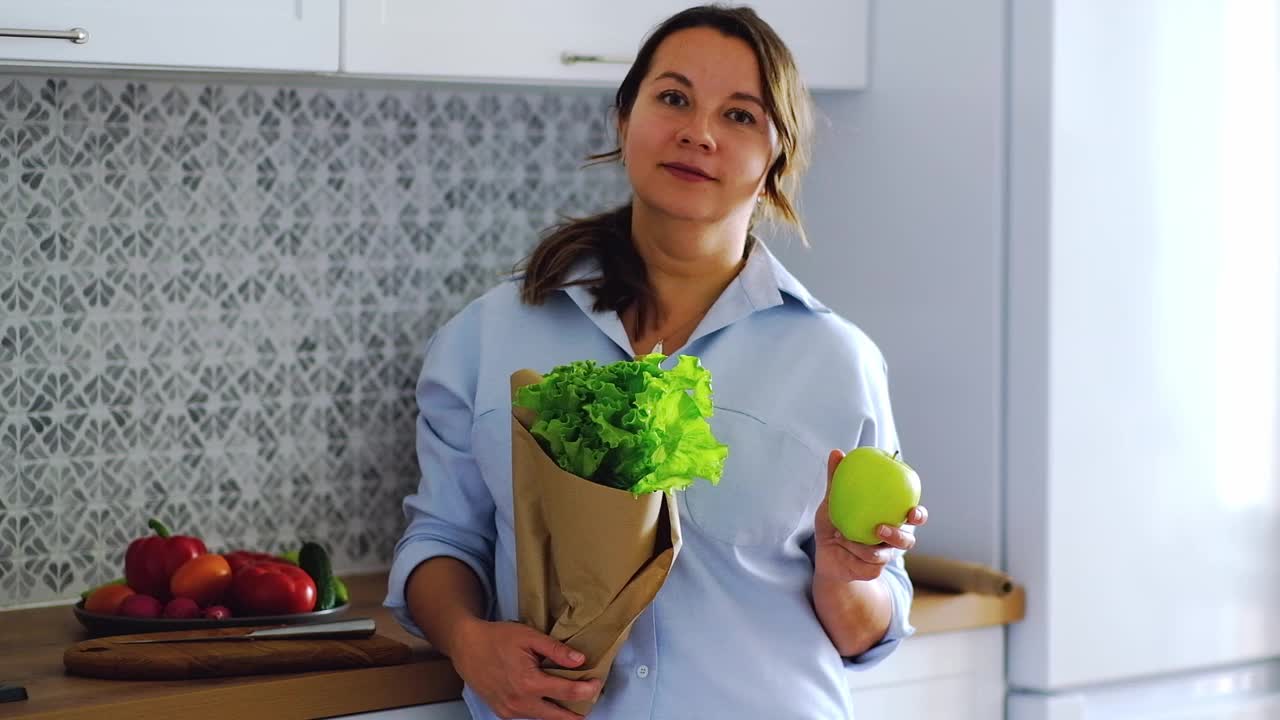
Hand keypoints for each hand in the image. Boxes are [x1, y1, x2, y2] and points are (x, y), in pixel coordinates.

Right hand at [449, 618, 601, 719]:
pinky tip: (548, 698)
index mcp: (529, 683)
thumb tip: (580, 660)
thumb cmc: (497, 638)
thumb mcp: (529, 636)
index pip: (569, 693)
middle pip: (560, 717)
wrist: (466, 647)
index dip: (588, 690)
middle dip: (578, 710)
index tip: (597, 683)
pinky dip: (543, 710)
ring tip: (572, 698)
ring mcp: (511, 711)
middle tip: (590, 698)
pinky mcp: (504, 713)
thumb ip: (556, 650)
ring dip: (560, 711)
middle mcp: (520, 703)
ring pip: (545, 719)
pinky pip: (530, 716)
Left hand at [813, 449, 928, 583]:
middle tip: (881, 528)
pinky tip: (840, 541)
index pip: (914, 516)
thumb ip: (837, 479)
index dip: (919, 515)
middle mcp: (892, 539)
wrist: (825, 554)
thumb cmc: (834, 523)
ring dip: (864, 545)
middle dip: (900, 536)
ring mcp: (884, 556)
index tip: (913, 511)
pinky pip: (867, 563)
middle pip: (907, 540)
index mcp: (891, 518)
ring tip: (848, 536)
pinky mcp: (872, 571)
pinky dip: (852, 551)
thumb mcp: (833, 500)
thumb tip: (837, 452)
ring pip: (884, 554)